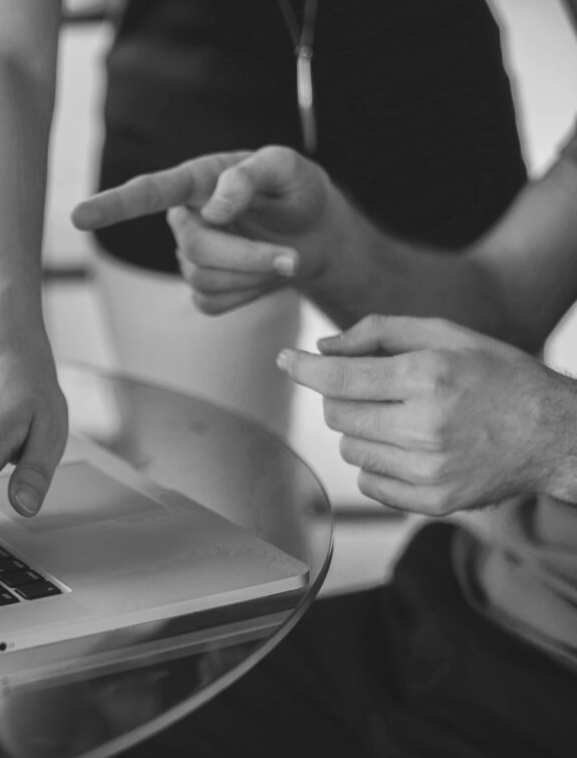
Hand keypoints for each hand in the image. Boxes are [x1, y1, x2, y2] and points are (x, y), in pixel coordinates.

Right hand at [71, 146, 342, 313]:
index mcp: (196, 180)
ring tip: (285, 257)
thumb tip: (213, 209)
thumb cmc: (297, 191)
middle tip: (292, 257)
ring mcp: (191, 257)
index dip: (112, 206)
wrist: (317, 234)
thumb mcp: (287, 167)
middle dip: (247, 257)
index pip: (147, 192)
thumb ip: (249, 176)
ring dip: (254, 274)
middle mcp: (186, 218)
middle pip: (195, 248)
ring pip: (205, 279)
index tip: (78, 216)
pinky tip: (262, 276)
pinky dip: (249, 295)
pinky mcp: (203, 290)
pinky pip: (213, 303)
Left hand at [277, 315, 576, 514]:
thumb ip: (378, 332)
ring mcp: (430, 471)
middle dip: (343, 396)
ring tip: (400, 417)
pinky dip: (376, 464)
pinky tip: (408, 447)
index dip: (304, 368)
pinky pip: (369, 483)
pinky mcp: (434, 502)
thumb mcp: (446, 335)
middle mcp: (426, 427)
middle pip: (337, 415)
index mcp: (429, 378)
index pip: (340, 379)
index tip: (286, 359)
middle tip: (373, 388)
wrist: (556, 434)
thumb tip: (321, 349)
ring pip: (349, 449)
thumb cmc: (496, 376)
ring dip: (361, 430)